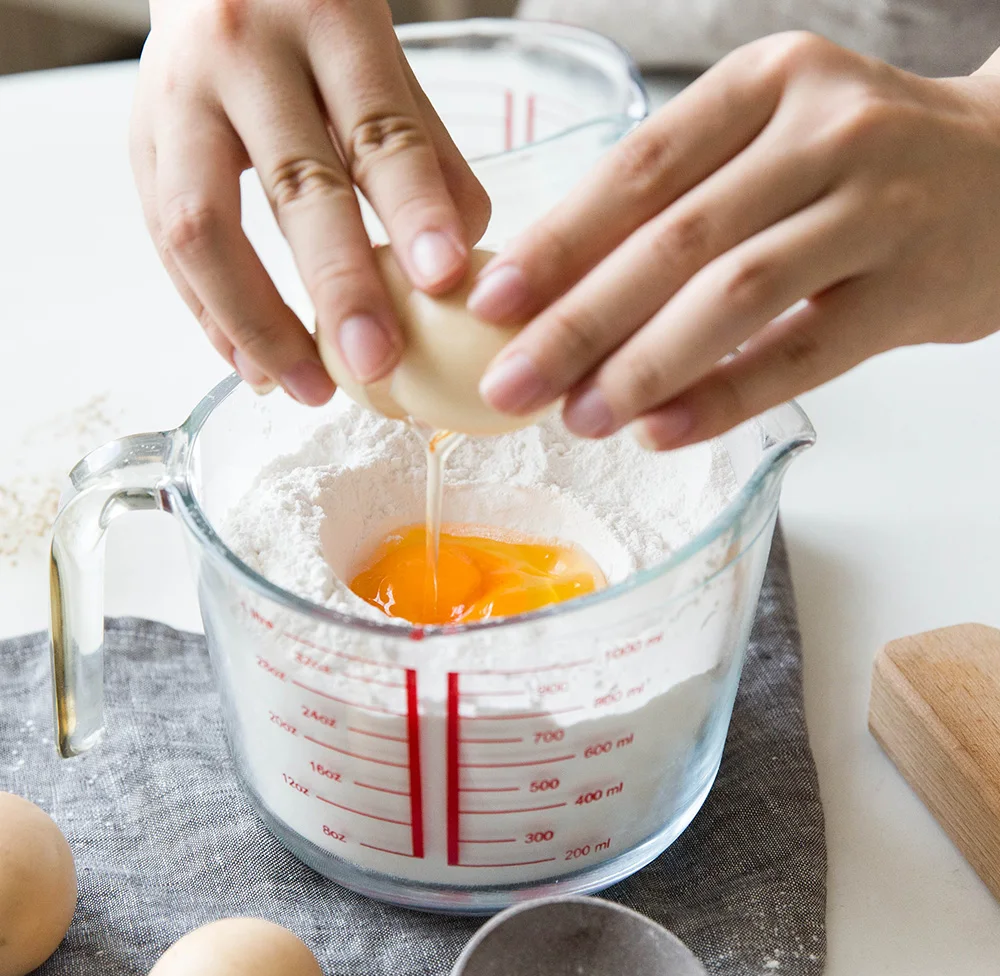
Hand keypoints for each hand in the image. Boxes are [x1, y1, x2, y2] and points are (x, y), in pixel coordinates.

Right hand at [131, 0, 489, 403]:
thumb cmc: (311, 18)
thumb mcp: (383, 59)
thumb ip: (426, 153)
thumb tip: (455, 268)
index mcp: (327, 18)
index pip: (378, 129)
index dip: (413, 210)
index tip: (443, 284)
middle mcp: (241, 51)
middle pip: (292, 185)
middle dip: (336, 287)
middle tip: (375, 364)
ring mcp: (174, 97)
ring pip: (201, 228)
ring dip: (256, 323)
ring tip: (304, 387)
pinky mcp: (139, 142)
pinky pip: (166, 244)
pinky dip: (212, 315)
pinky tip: (252, 363)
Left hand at [471, 32, 999, 448]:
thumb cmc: (854, 166)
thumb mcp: (765, 142)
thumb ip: (676, 201)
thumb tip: (554, 294)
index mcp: (765, 84)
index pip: (639, 167)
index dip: (558, 242)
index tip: (491, 305)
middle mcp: (824, 132)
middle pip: (677, 239)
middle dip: (579, 322)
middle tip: (511, 385)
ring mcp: (879, 207)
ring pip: (739, 295)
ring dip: (644, 367)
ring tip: (579, 419)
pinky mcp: (916, 289)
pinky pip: (805, 355)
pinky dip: (725, 398)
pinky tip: (661, 432)